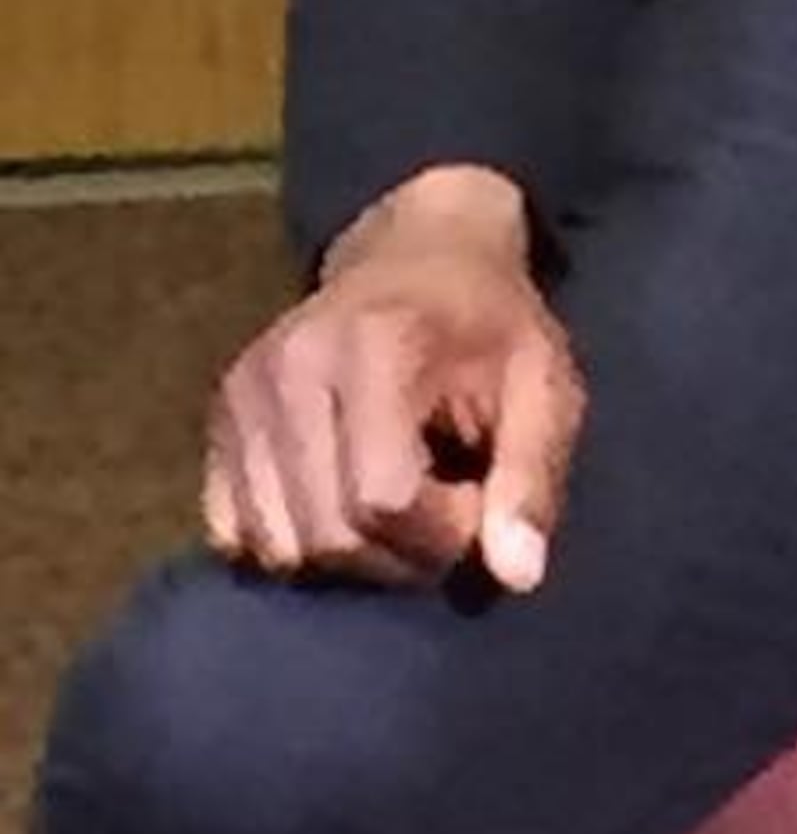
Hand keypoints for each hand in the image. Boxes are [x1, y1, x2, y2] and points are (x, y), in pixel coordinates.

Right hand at [202, 166, 582, 595]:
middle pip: (326, 534)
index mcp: (374, 348)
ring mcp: (241, 397)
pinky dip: (293, 541)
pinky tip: (343, 501)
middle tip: (447, 509)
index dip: (442, 530)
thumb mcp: (544, 385)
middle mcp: (288, 371)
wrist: (421, 256)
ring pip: (276, 547)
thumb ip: (532, 475)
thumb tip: (518, 577)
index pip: (385, 497)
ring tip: (402, 504)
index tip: (481, 501)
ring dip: (347, 556)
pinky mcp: (216, 421)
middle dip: (399, 553)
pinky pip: (234, 533)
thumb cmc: (493, 325)